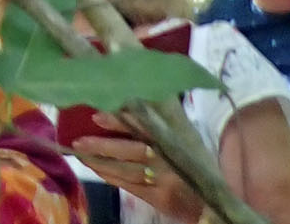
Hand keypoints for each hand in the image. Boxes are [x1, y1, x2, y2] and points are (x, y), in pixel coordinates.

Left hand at [73, 124, 201, 223]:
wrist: (211, 196)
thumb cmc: (192, 157)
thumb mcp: (183, 132)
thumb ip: (161, 113)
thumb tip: (131, 91)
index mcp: (174, 138)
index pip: (144, 127)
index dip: (119, 121)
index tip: (96, 116)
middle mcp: (169, 159)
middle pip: (132, 151)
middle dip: (104, 146)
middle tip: (78, 140)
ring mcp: (164, 181)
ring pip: (127, 171)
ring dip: (101, 163)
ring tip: (79, 154)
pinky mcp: (158, 198)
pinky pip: (129, 186)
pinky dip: (110, 177)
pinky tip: (95, 169)